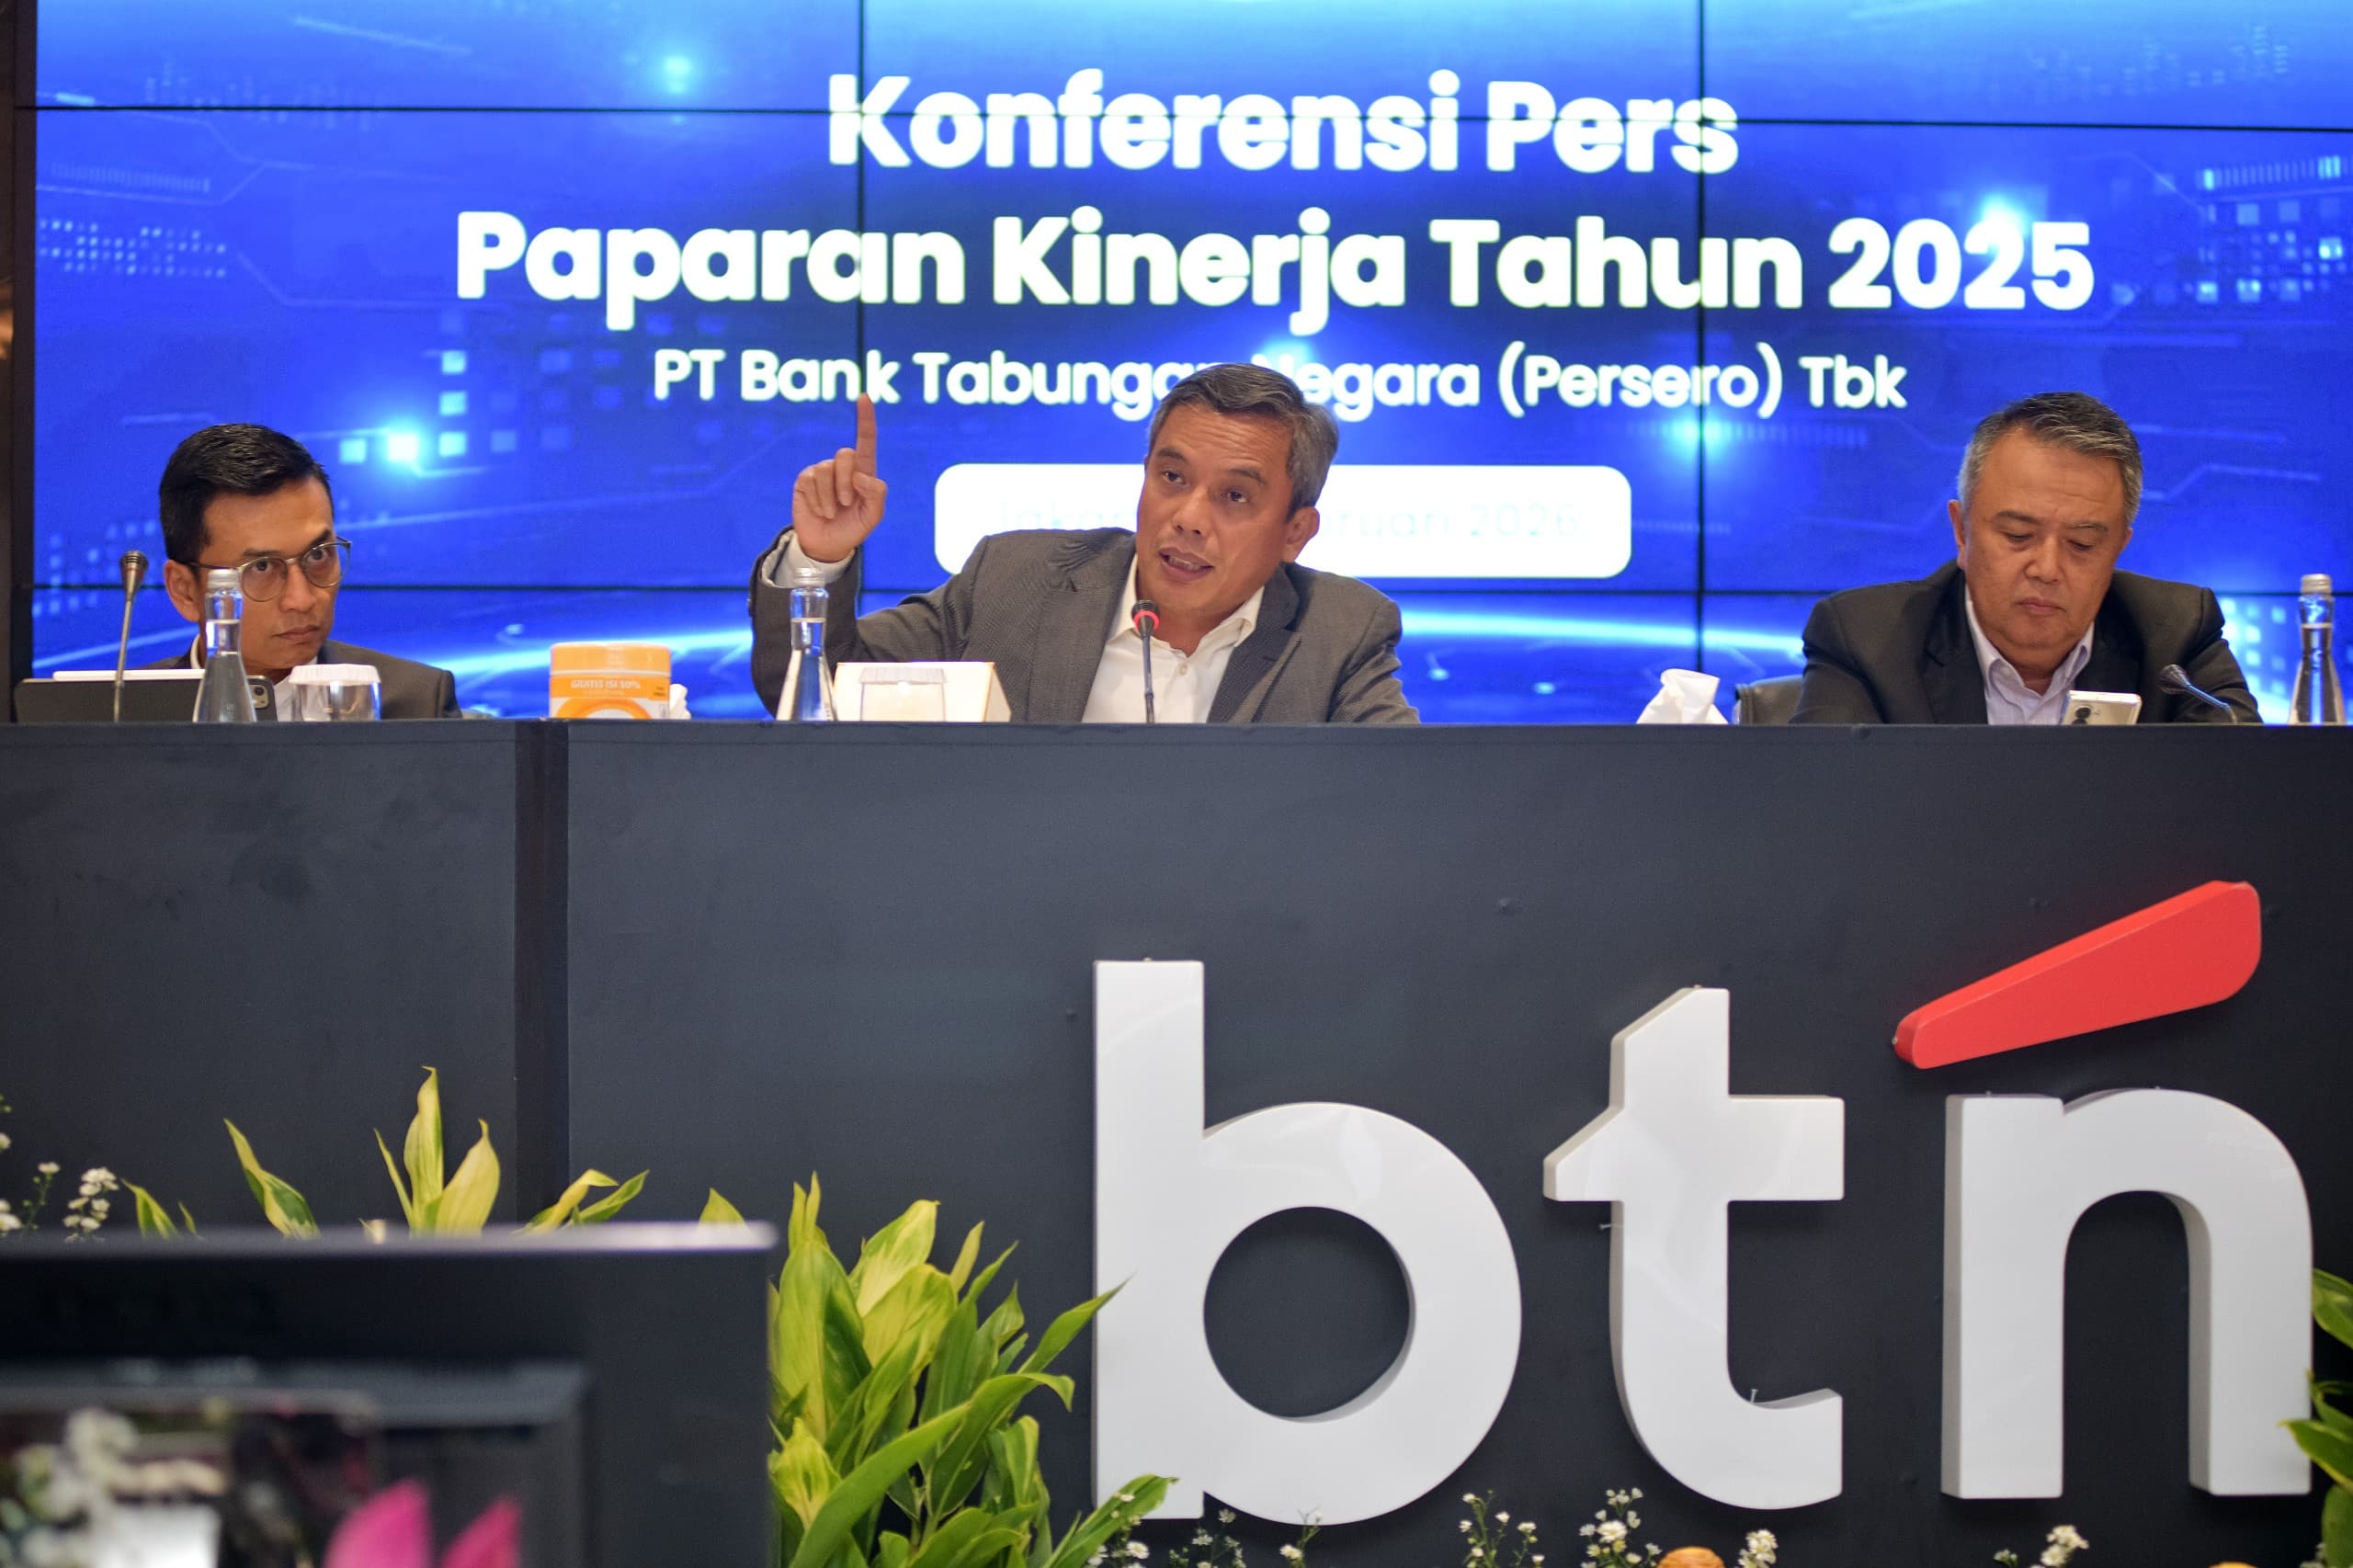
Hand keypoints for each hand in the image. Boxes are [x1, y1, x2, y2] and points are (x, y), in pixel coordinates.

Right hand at [790, 395, 886, 562]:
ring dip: (831, 497)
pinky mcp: (805, 480)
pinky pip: (811, 480)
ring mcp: (822, 472)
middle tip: (847, 504)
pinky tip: (820, 510)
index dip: (865, 419)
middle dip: (846, 483)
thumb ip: (877, 495)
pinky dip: (818, 501)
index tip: (864, 396)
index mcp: (863, 472)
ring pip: (826, 470)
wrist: (828, 545)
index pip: (865, 441)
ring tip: (832, 511)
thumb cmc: (853, 528)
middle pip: (845, 455)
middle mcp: (842, 468)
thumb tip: (862, 476)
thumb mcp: (873, 516)